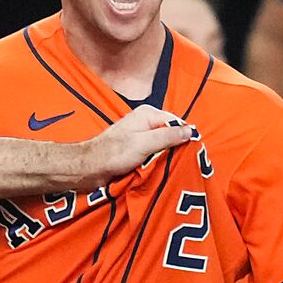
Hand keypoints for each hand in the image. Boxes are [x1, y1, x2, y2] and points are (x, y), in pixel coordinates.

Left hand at [69, 104, 196, 188]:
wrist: (92, 167)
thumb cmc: (114, 154)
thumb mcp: (144, 144)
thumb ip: (168, 136)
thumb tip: (190, 131)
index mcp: (147, 114)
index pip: (176, 122)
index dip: (184, 137)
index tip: (190, 153)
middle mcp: (145, 121)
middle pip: (171, 133)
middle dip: (176, 147)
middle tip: (181, 162)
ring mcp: (141, 135)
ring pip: (163, 144)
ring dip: (166, 156)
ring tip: (169, 167)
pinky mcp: (137, 148)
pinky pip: (155, 152)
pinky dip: (158, 160)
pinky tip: (159, 168)